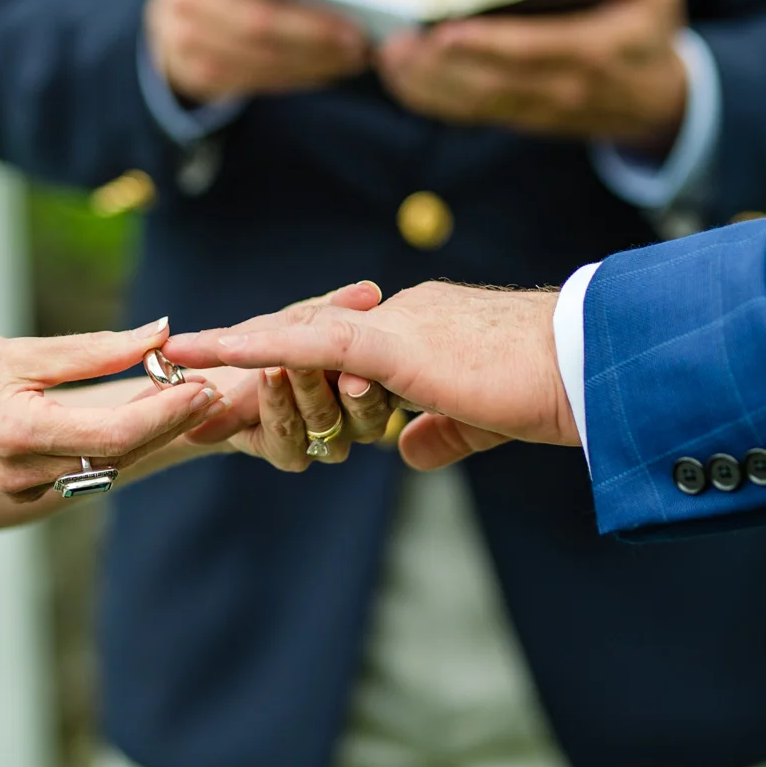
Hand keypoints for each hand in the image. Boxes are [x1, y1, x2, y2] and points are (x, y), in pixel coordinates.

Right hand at [0, 319, 220, 498]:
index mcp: (21, 434)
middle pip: (120, 453)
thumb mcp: (17, 349)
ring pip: (105, 464)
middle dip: (170, 422)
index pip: (117, 432)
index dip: (168, 412)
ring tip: (184, 393)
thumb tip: (160, 333)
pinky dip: (113, 441)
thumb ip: (93, 349)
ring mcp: (22, 490)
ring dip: (147, 432)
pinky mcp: (20, 491)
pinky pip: (82, 468)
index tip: (204, 382)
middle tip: (210, 385)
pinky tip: (137, 413)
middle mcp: (25, 473)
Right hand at [145, 0, 369, 104]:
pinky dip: (299, 75)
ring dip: (313, 59)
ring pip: (259, 55)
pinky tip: (330, 69)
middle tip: (358, 36)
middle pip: (255, 18)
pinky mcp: (194, 73)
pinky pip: (255, 79)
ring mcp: (182, 38)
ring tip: (354, 56)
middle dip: (312, 30)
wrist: (182, 15)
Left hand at [165, 282, 573, 470]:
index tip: (241, 387)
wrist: (588, 371)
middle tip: (184, 375)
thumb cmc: (553, 392)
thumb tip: (408, 449)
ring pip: (296, 337)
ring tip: (177, 362)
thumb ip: (442, 428)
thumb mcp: (483, 417)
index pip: (338, 348)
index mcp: (419, 332)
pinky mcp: (391, 343)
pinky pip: (306, 339)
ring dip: (237, 357)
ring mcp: (392, 325)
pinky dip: (254, 345)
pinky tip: (210, 351)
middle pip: (304, 338)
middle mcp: (397, 317)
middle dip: (244, 363)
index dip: (288, 367)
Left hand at [178, 283, 399, 468]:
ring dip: (306, 388)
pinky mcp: (289, 454)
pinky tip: (266, 375)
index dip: (381, 374)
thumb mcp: (306, 317)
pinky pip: (287, 436)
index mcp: (372, 385)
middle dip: (352, 389)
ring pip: (324, 420)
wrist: (218, 376)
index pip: (387, 384)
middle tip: (339, 368)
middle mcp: (356, 420)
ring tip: (287, 362)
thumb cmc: (272, 340)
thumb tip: (367, 291)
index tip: (372, 354)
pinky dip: (275, 402)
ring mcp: (325, 441)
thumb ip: (337, 307)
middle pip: (366, 412)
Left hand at [376, 0, 688, 145]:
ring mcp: (541, 110)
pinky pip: (474, 114)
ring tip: (388, 58)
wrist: (664, 100)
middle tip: (393, 44)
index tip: (441, 28)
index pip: (531, 49)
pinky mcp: (524, 120)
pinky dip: (435, 100)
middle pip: (490, 82)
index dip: (484, 43)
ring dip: (427, 86)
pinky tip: (402, 79)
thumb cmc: (650, 28)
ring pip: (476, 104)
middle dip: (437, 66)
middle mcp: (563, 88)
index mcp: (594, 51)